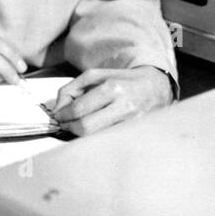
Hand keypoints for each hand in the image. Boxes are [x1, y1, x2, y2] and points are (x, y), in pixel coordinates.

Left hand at [49, 67, 172, 135]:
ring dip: (81, 134)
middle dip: (70, 127)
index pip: (78, 109)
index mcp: (112, 88)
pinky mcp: (138, 133)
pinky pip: (110, 140)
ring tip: (77, 127)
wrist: (156, 87)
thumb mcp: (95, 75)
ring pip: (97, 137)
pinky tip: (94, 131)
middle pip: (86, 127)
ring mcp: (133, 122)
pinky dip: (96, 138)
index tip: (58, 116)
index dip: (63, 115)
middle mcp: (124, 106)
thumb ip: (72, 89)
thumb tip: (58, 109)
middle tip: (65, 124)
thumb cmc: (121, 80)